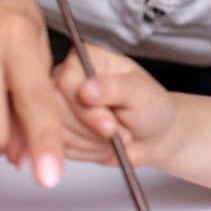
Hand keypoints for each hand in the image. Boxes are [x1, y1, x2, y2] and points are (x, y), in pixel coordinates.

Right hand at [50, 48, 182, 168]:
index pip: (65, 81)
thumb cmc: (151, 107)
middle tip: (116, 129)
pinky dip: (87, 152)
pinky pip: (62, 148)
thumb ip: (115, 88)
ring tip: (114, 133)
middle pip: (56, 110)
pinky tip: (103, 143)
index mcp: (87, 58)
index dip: (84, 108)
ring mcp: (62, 105)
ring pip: (58, 132)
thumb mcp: (140, 94)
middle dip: (91, 129)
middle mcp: (70, 79)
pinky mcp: (60, 130)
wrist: (154, 135)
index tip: (109, 123)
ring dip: (91, 142)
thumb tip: (88, 89)